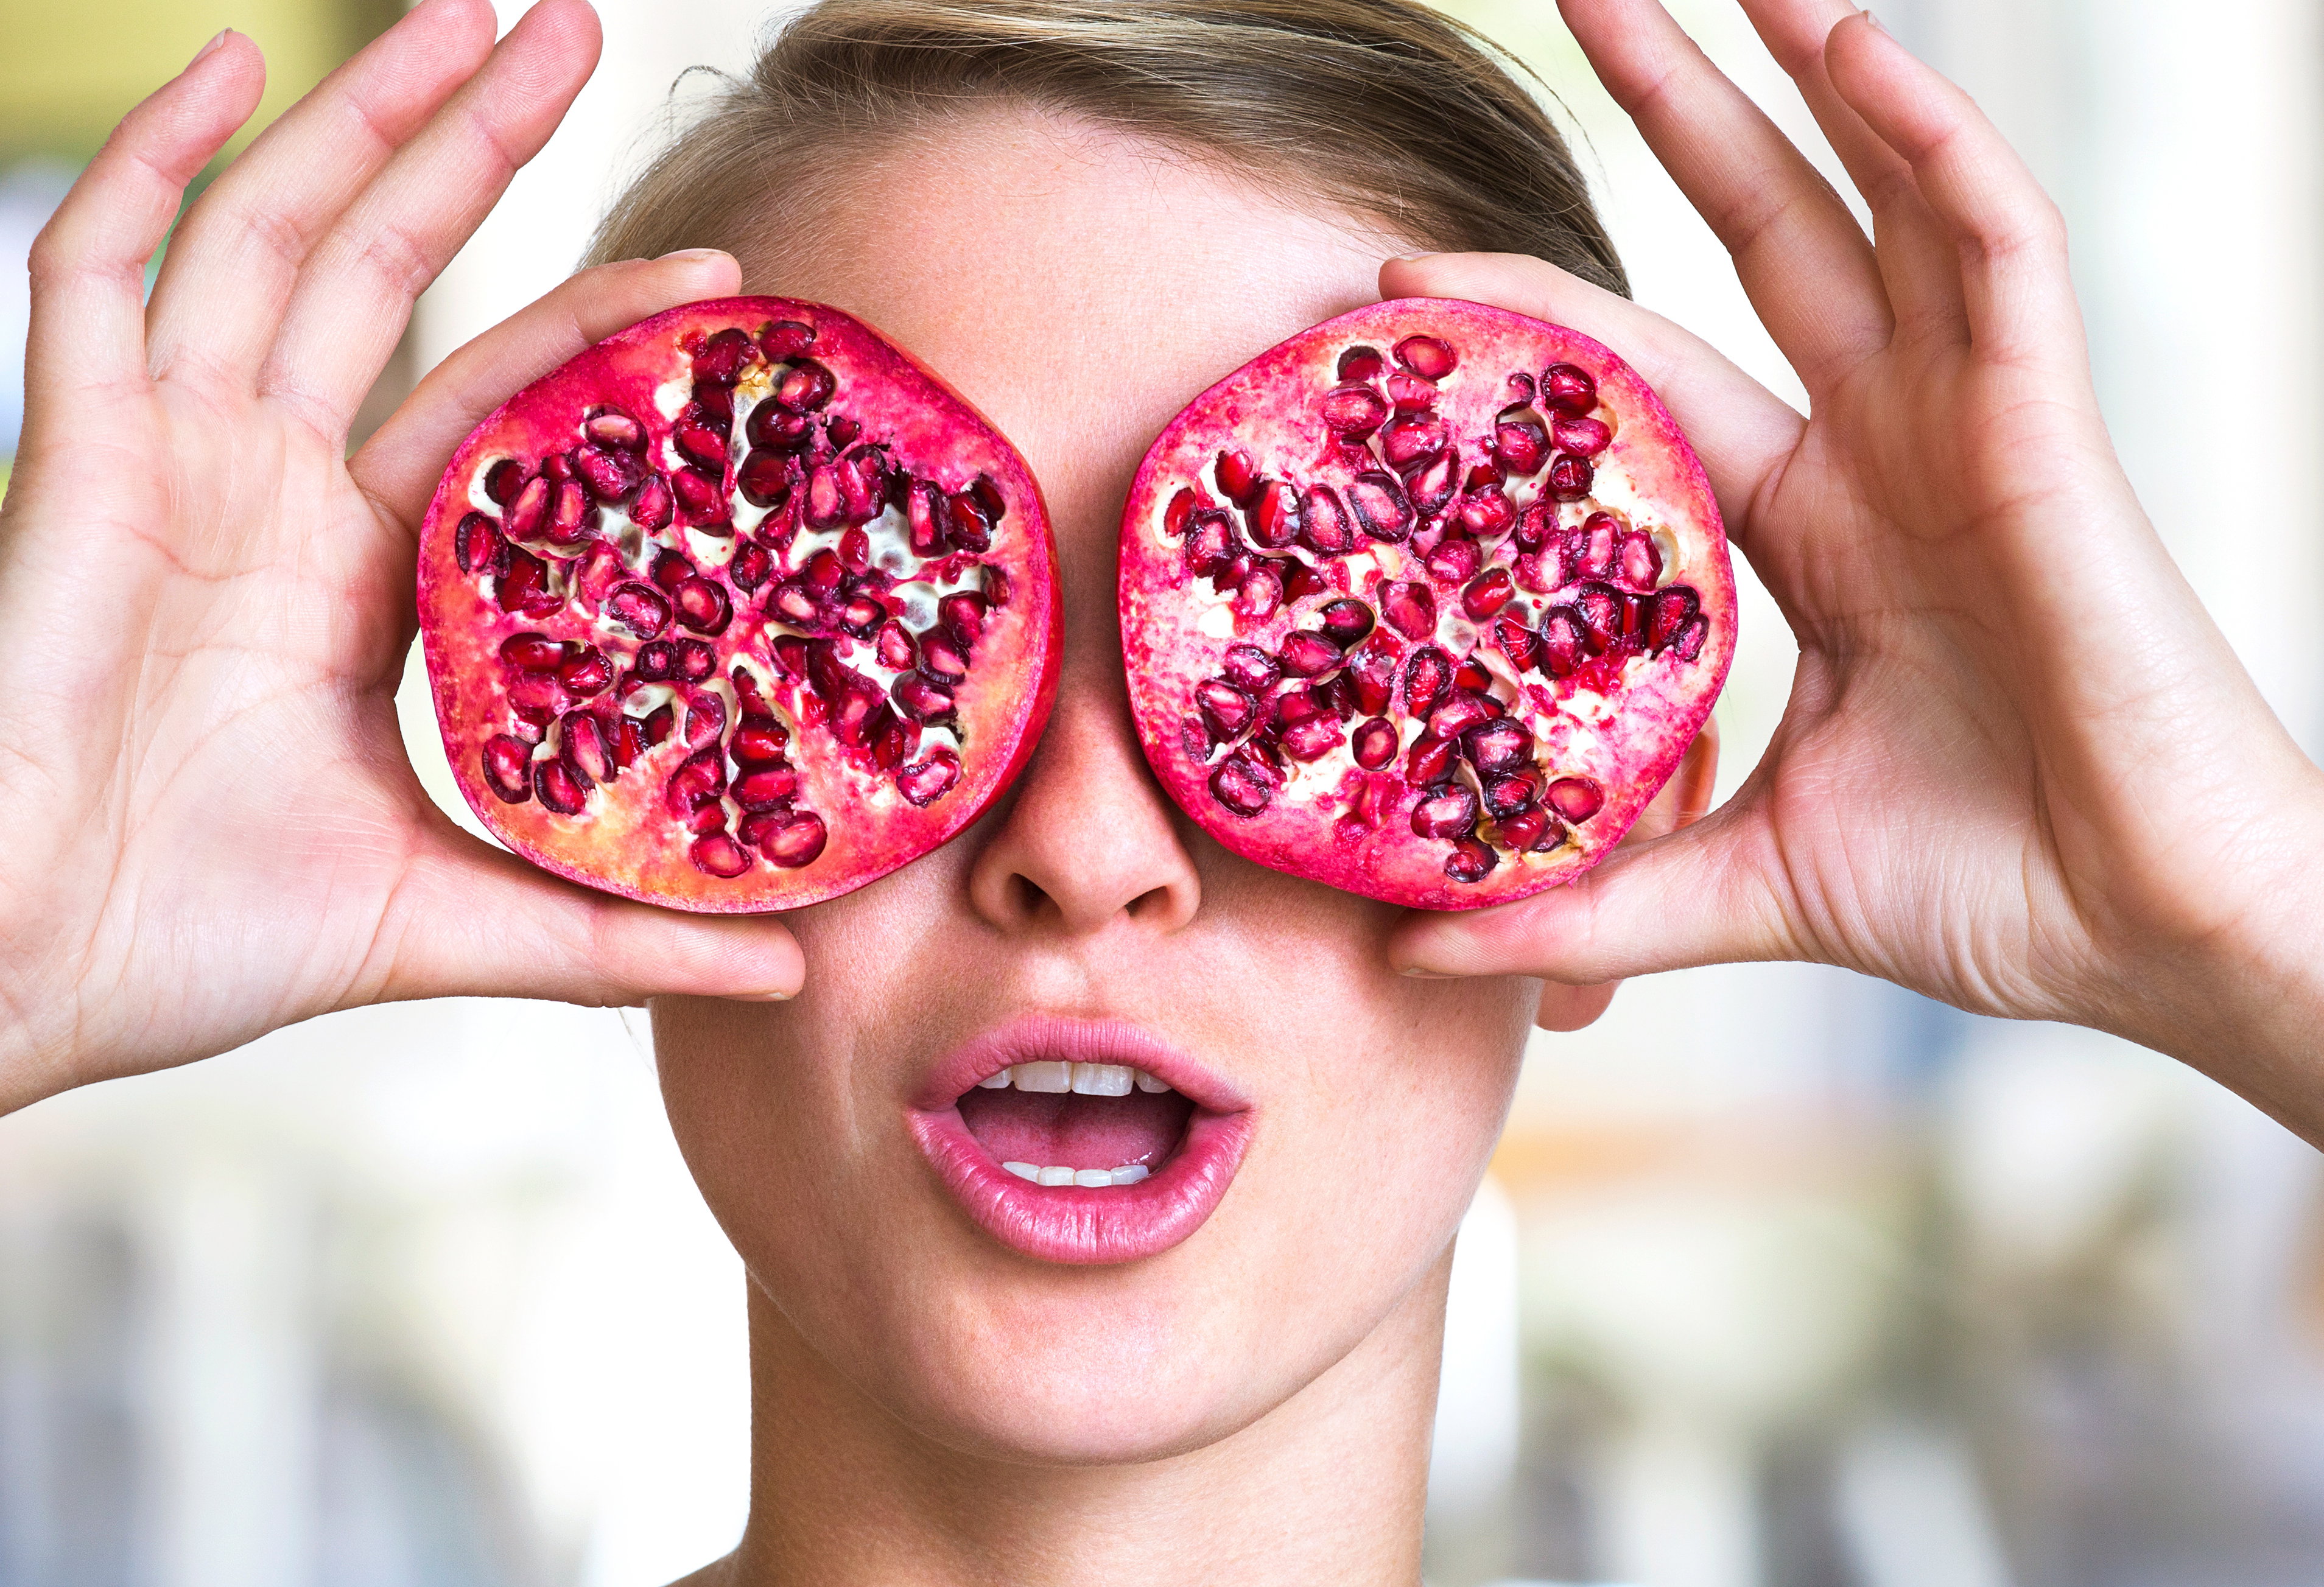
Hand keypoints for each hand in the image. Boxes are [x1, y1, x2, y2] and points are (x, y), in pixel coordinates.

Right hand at [0, 0, 800, 1115]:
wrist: (30, 976)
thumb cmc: (207, 945)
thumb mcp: (453, 921)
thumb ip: (613, 935)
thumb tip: (788, 974)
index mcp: (365, 574)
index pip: (500, 406)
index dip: (594, 330)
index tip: (711, 271)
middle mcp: (276, 490)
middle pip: (391, 271)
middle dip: (474, 147)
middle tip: (574, 28)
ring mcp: (170, 456)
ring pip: (273, 237)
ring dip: (363, 118)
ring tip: (466, 12)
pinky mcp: (72, 454)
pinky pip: (96, 272)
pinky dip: (150, 163)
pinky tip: (229, 68)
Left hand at [1385, 0, 2323, 1133]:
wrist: (2151, 934)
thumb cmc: (1985, 889)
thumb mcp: (1738, 879)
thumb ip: (1583, 902)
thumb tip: (1411, 948)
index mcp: (1807, 528)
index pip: (1646, 385)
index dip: (1536, 325)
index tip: (1403, 285)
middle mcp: (1882, 449)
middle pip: (1761, 241)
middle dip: (1679, 118)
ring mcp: (1971, 423)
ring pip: (1881, 207)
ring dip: (1807, 83)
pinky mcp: (2053, 426)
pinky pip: (1996, 251)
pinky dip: (1932, 148)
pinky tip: (1854, 55)